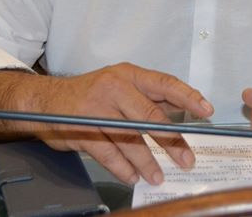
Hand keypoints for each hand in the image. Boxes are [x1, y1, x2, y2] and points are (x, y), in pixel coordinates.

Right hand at [24, 64, 212, 184]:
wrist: (45, 100)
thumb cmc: (90, 93)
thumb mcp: (120, 83)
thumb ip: (148, 96)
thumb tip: (184, 110)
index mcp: (129, 74)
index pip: (165, 84)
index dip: (188, 97)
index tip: (206, 111)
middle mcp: (115, 88)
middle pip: (150, 117)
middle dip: (172, 141)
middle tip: (187, 159)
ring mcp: (97, 109)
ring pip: (130, 139)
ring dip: (147, 162)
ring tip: (158, 176)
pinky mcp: (82, 130)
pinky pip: (109, 153)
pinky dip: (123, 168)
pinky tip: (133, 176)